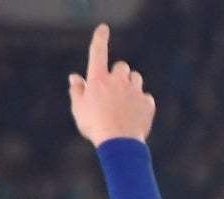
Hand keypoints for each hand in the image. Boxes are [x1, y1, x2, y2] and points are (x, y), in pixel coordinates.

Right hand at [68, 25, 152, 146]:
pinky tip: (134, 115)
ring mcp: (134, 91)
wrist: (120, 144)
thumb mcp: (79, 109)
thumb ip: (77, 90)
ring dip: (131, 85)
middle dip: (119, 75)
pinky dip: (141, 103)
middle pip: (122, 67)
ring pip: (136, 78)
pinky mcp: (148, 103)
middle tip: (114, 90)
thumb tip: (75, 77)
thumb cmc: (95, 126)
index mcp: (98, 79)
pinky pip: (146, 97)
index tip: (104, 29)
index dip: (100, 38)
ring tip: (125, 102)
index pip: (98, 51)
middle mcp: (117, 80)